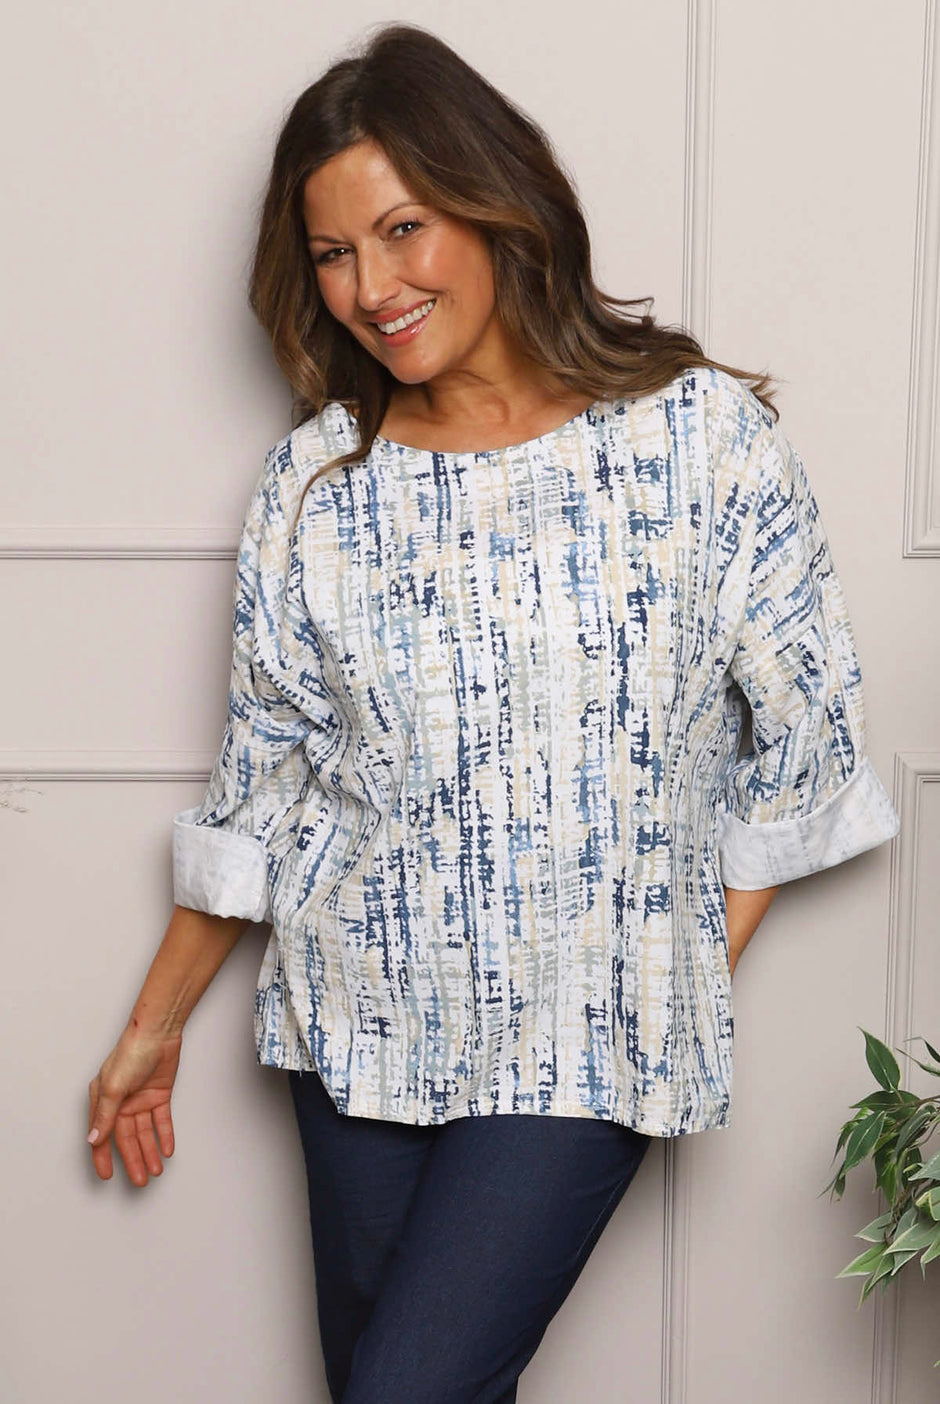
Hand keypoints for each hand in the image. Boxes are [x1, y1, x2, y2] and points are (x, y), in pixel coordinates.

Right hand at [87, 1028, 182, 1187]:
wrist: (158, 1033)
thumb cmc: (130, 1053)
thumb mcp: (113, 1087)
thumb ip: (105, 1115)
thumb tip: (93, 1139)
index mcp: (103, 1100)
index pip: (102, 1135)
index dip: (103, 1157)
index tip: (107, 1177)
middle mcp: (121, 1102)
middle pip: (126, 1138)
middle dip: (133, 1160)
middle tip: (139, 1181)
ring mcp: (140, 1099)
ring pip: (144, 1133)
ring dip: (150, 1151)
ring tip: (155, 1171)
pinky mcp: (159, 1095)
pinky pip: (161, 1121)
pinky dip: (164, 1135)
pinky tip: (166, 1150)